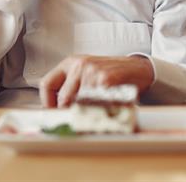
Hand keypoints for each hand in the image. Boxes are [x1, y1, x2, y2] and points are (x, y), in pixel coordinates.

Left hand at [39, 55, 154, 107]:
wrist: (138, 68)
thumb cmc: (110, 74)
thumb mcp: (86, 74)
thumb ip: (71, 87)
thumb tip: (57, 110)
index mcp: (70, 63)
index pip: (47, 84)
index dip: (47, 103)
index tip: (53, 114)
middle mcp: (78, 65)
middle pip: (63, 98)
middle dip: (70, 113)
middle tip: (77, 122)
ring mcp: (92, 71)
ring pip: (79, 103)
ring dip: (86, 115)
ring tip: (94, 118)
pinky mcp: (105, 78)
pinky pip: (96, 103)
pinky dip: (99, 112)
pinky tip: (105, 112)